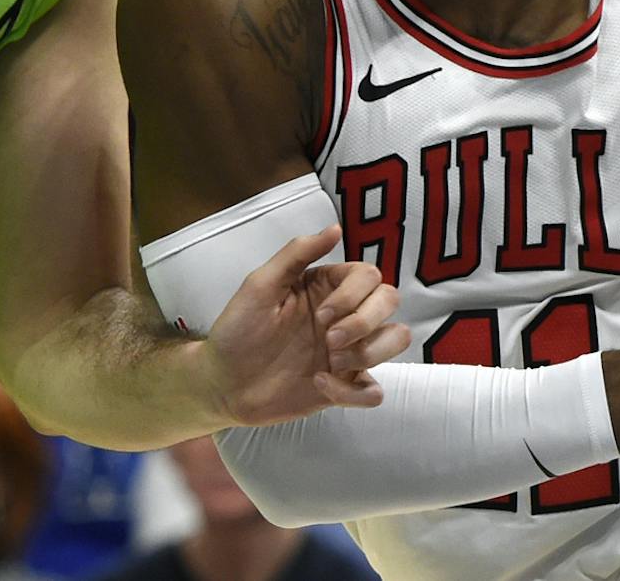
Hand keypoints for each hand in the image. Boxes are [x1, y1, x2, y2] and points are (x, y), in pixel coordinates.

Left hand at [201, 226, 410, 426]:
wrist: (222, 383)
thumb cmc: (238, 330)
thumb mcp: (260, 285)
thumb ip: (297, 253)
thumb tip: (335, 227)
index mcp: (327, 288)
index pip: (370, 276)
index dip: (353, 296)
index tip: (321, 315)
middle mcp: (343, 316)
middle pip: (390, 302)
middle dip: (364, 322)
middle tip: (328, 339)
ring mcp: (347, 352)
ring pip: (396, 340)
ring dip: (369, 353)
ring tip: (330, 363)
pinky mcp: (343, 387)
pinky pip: (375, 392)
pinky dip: (353, 392)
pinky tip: (320, 386)